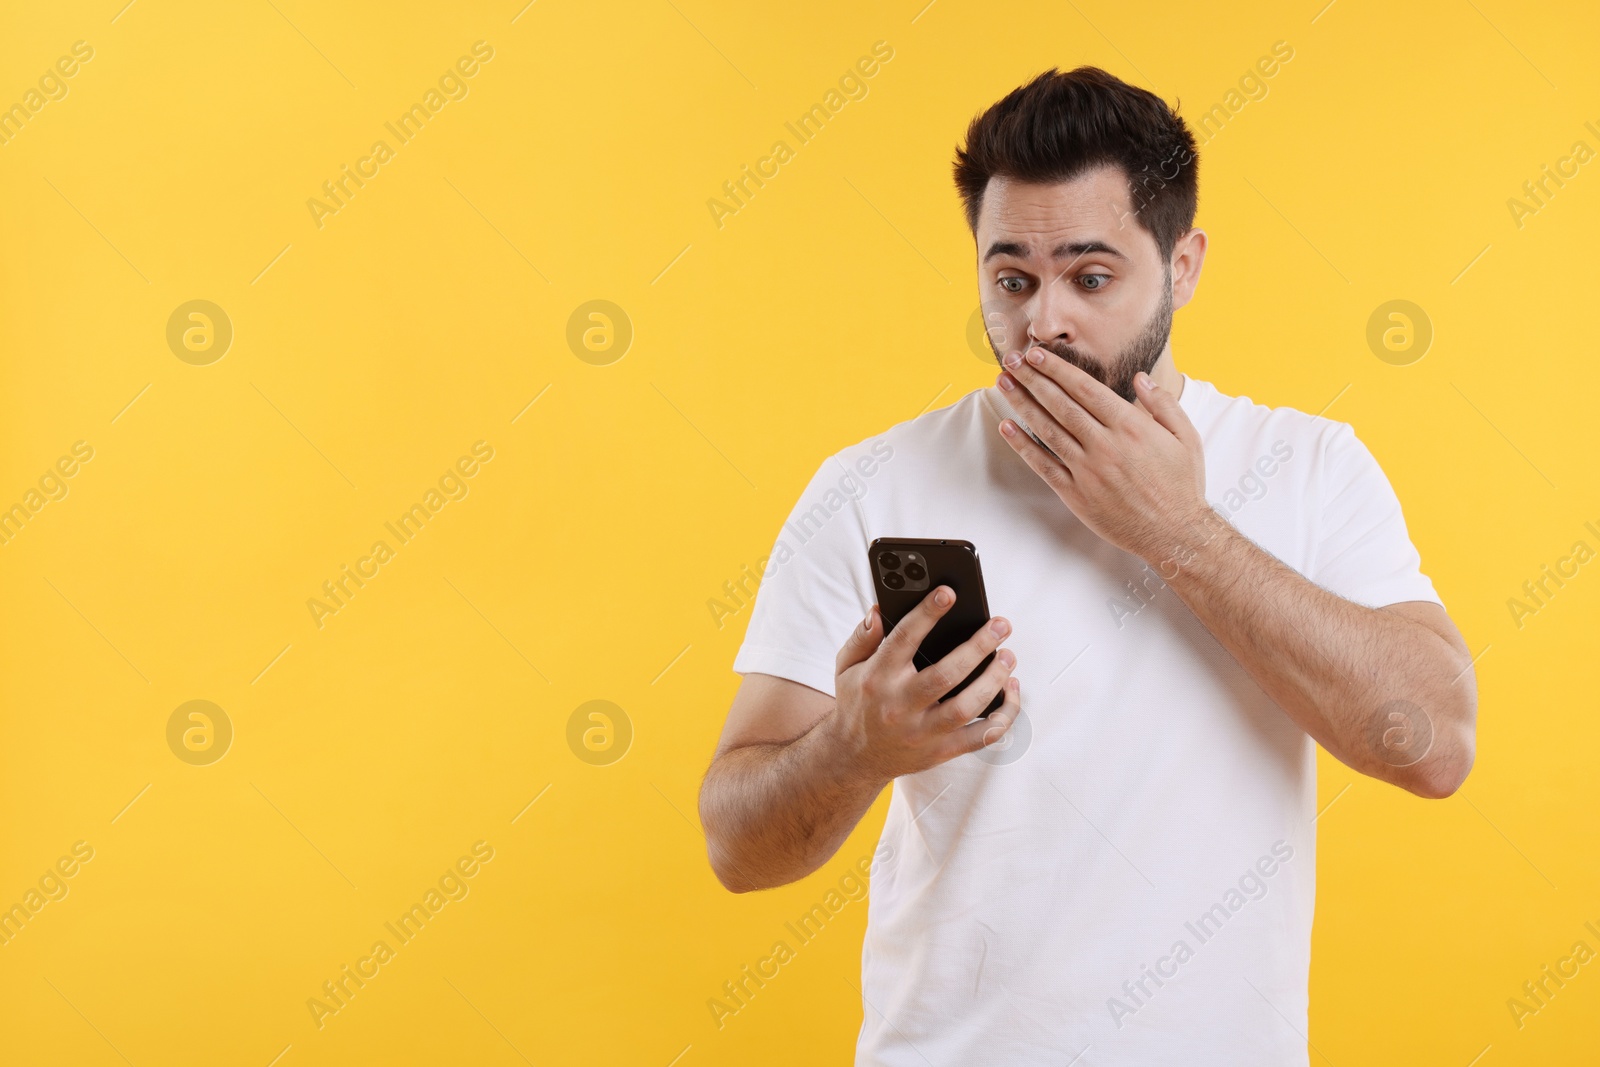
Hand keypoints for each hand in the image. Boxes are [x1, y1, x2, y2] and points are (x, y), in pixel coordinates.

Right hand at [828, 585, 1021, 781]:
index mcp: (878, 678)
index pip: (904, 640)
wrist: (853, 758)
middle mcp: (900, 706)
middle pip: (946, 675)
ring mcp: (922, 732)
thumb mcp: (846, 666)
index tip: (948, 593)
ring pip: (967, 707)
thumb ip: (862, 637)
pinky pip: (981, 738)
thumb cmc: (857, 703)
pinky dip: (1003, 716)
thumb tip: (880, 610)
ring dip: (994, 680)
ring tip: (1009, 656)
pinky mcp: (941, 751)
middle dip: (978, 647)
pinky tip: (1012, 692)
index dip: (927, 614)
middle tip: (1001, 625)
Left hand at [997, 346, 1209, 563]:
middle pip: (1060, 404)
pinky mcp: (1076, 495)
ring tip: (1003, 384)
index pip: (1085, 388)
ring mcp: (1087, 470)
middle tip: (1010, 359)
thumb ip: (1163, 403)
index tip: (1037, 354)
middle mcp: (1105, 445)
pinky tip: (1006, 427)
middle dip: (1032, 378)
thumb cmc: (1181, 484)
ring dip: (1022, 404)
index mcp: (1131, 426)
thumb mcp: (1185, 437)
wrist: (1174, 533)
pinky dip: (1023, 446)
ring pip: (1047, 430)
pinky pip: (1044, 466)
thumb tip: (1139, 377)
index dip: (1057, 369)